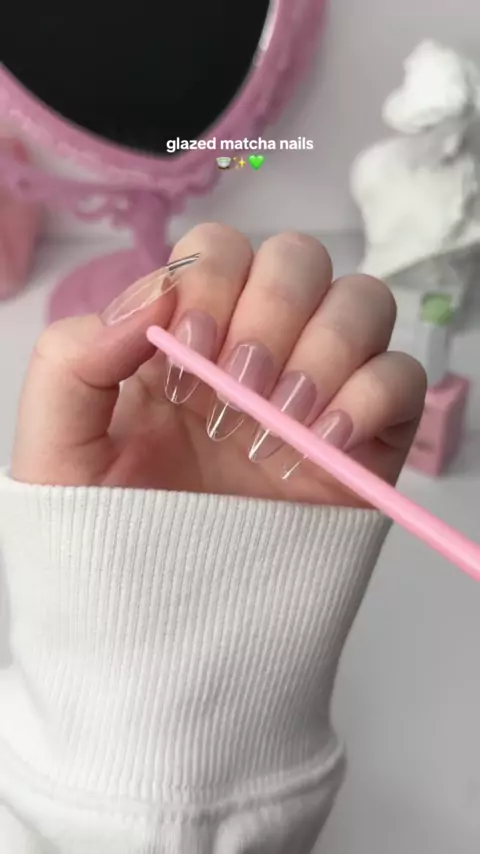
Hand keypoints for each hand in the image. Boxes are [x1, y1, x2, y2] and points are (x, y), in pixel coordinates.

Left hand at [11, 224, 425, 507]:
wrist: (162, 628)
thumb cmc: (103, 537)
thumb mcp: (57, 447)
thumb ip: (73, 357)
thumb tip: (154, 296)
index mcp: (185, 339)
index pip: (220, 250)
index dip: (213, 282)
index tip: (192, 348)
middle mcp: (256, 351)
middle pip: (299, 259)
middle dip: (272, 312)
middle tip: (237, 389)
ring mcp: (316, 392)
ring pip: (362, 302)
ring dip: (324, 348)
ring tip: (281, 419)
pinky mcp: (365, 440)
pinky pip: (402, 376)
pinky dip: (373, 394)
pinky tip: (325, 440)